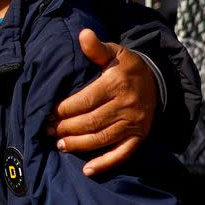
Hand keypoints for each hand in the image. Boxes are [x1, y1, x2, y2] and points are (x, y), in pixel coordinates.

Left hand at [46, 28, 156, 175]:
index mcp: (117, 84)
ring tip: (59, 145)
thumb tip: (83, 34)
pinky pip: (122, 154)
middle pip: (92, 121)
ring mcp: (134, 123)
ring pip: (103, 138)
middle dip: (67, 127)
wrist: (156, 80)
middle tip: (47, 130)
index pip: (86, 100)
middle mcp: (127, 105)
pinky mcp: (139, 137)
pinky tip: (87, 169)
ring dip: (79, 144)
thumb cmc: (127, 66)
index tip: (48, 112)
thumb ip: (96, 47)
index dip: (65, 108)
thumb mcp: (115, 51)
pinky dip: (105, 163)